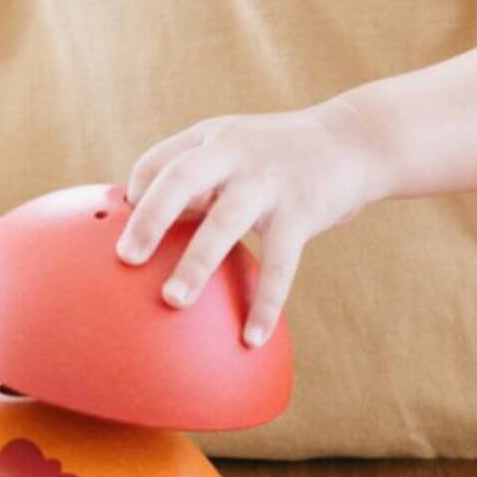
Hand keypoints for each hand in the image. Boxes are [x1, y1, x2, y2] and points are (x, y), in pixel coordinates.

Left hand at [115, 99, 385, 347]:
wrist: (356, 139)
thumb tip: (151, 226)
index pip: (159, 162)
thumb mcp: (240, 145)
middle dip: (149, 219)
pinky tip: (251, 338)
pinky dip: (265, 303)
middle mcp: (234, 152)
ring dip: (196, 263)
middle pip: (180, 179)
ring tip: (172, 301)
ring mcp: (269, 181)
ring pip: (224, 222)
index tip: (120, 227)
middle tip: (125, 259)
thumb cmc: (284, 152)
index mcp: (212, 138)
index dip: (136, 192)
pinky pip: (280, 264)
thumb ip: (200, 176)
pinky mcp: (302, 210)